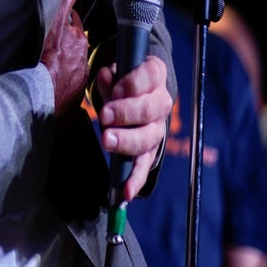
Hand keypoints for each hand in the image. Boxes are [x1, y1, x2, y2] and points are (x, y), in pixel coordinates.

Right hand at [40, 0, 90, 114]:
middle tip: (50, 45)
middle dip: (64, 43)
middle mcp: (82, 58)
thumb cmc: (46, 57)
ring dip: (62, 62)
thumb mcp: (56, 20)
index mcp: (77, 40)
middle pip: (72, 44)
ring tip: (47, 65)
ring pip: (70, 64)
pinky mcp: (71, 96)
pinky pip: (66, 85)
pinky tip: (49, 82)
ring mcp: (77, 78)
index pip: (72, 25)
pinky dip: (59, 81)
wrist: (40, 96)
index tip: (56, 25)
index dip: (63, 24)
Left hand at [94, 54, 171, 201]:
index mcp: (155, 75)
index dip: (133, 83)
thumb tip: (106, 76)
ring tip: (108, 141)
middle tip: (105, 116)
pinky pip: (145, 166)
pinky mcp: (150, 150)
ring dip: (127, 141)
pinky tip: (126, 192)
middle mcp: (161, 102)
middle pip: (149, 109)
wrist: (137, 94)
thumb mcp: (116, 74)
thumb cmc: (123, 82)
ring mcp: (157, 128)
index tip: (115, 89)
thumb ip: (110, 78)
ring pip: (148, 138)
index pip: (150, 76)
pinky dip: (136, 179)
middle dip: (126, 113)